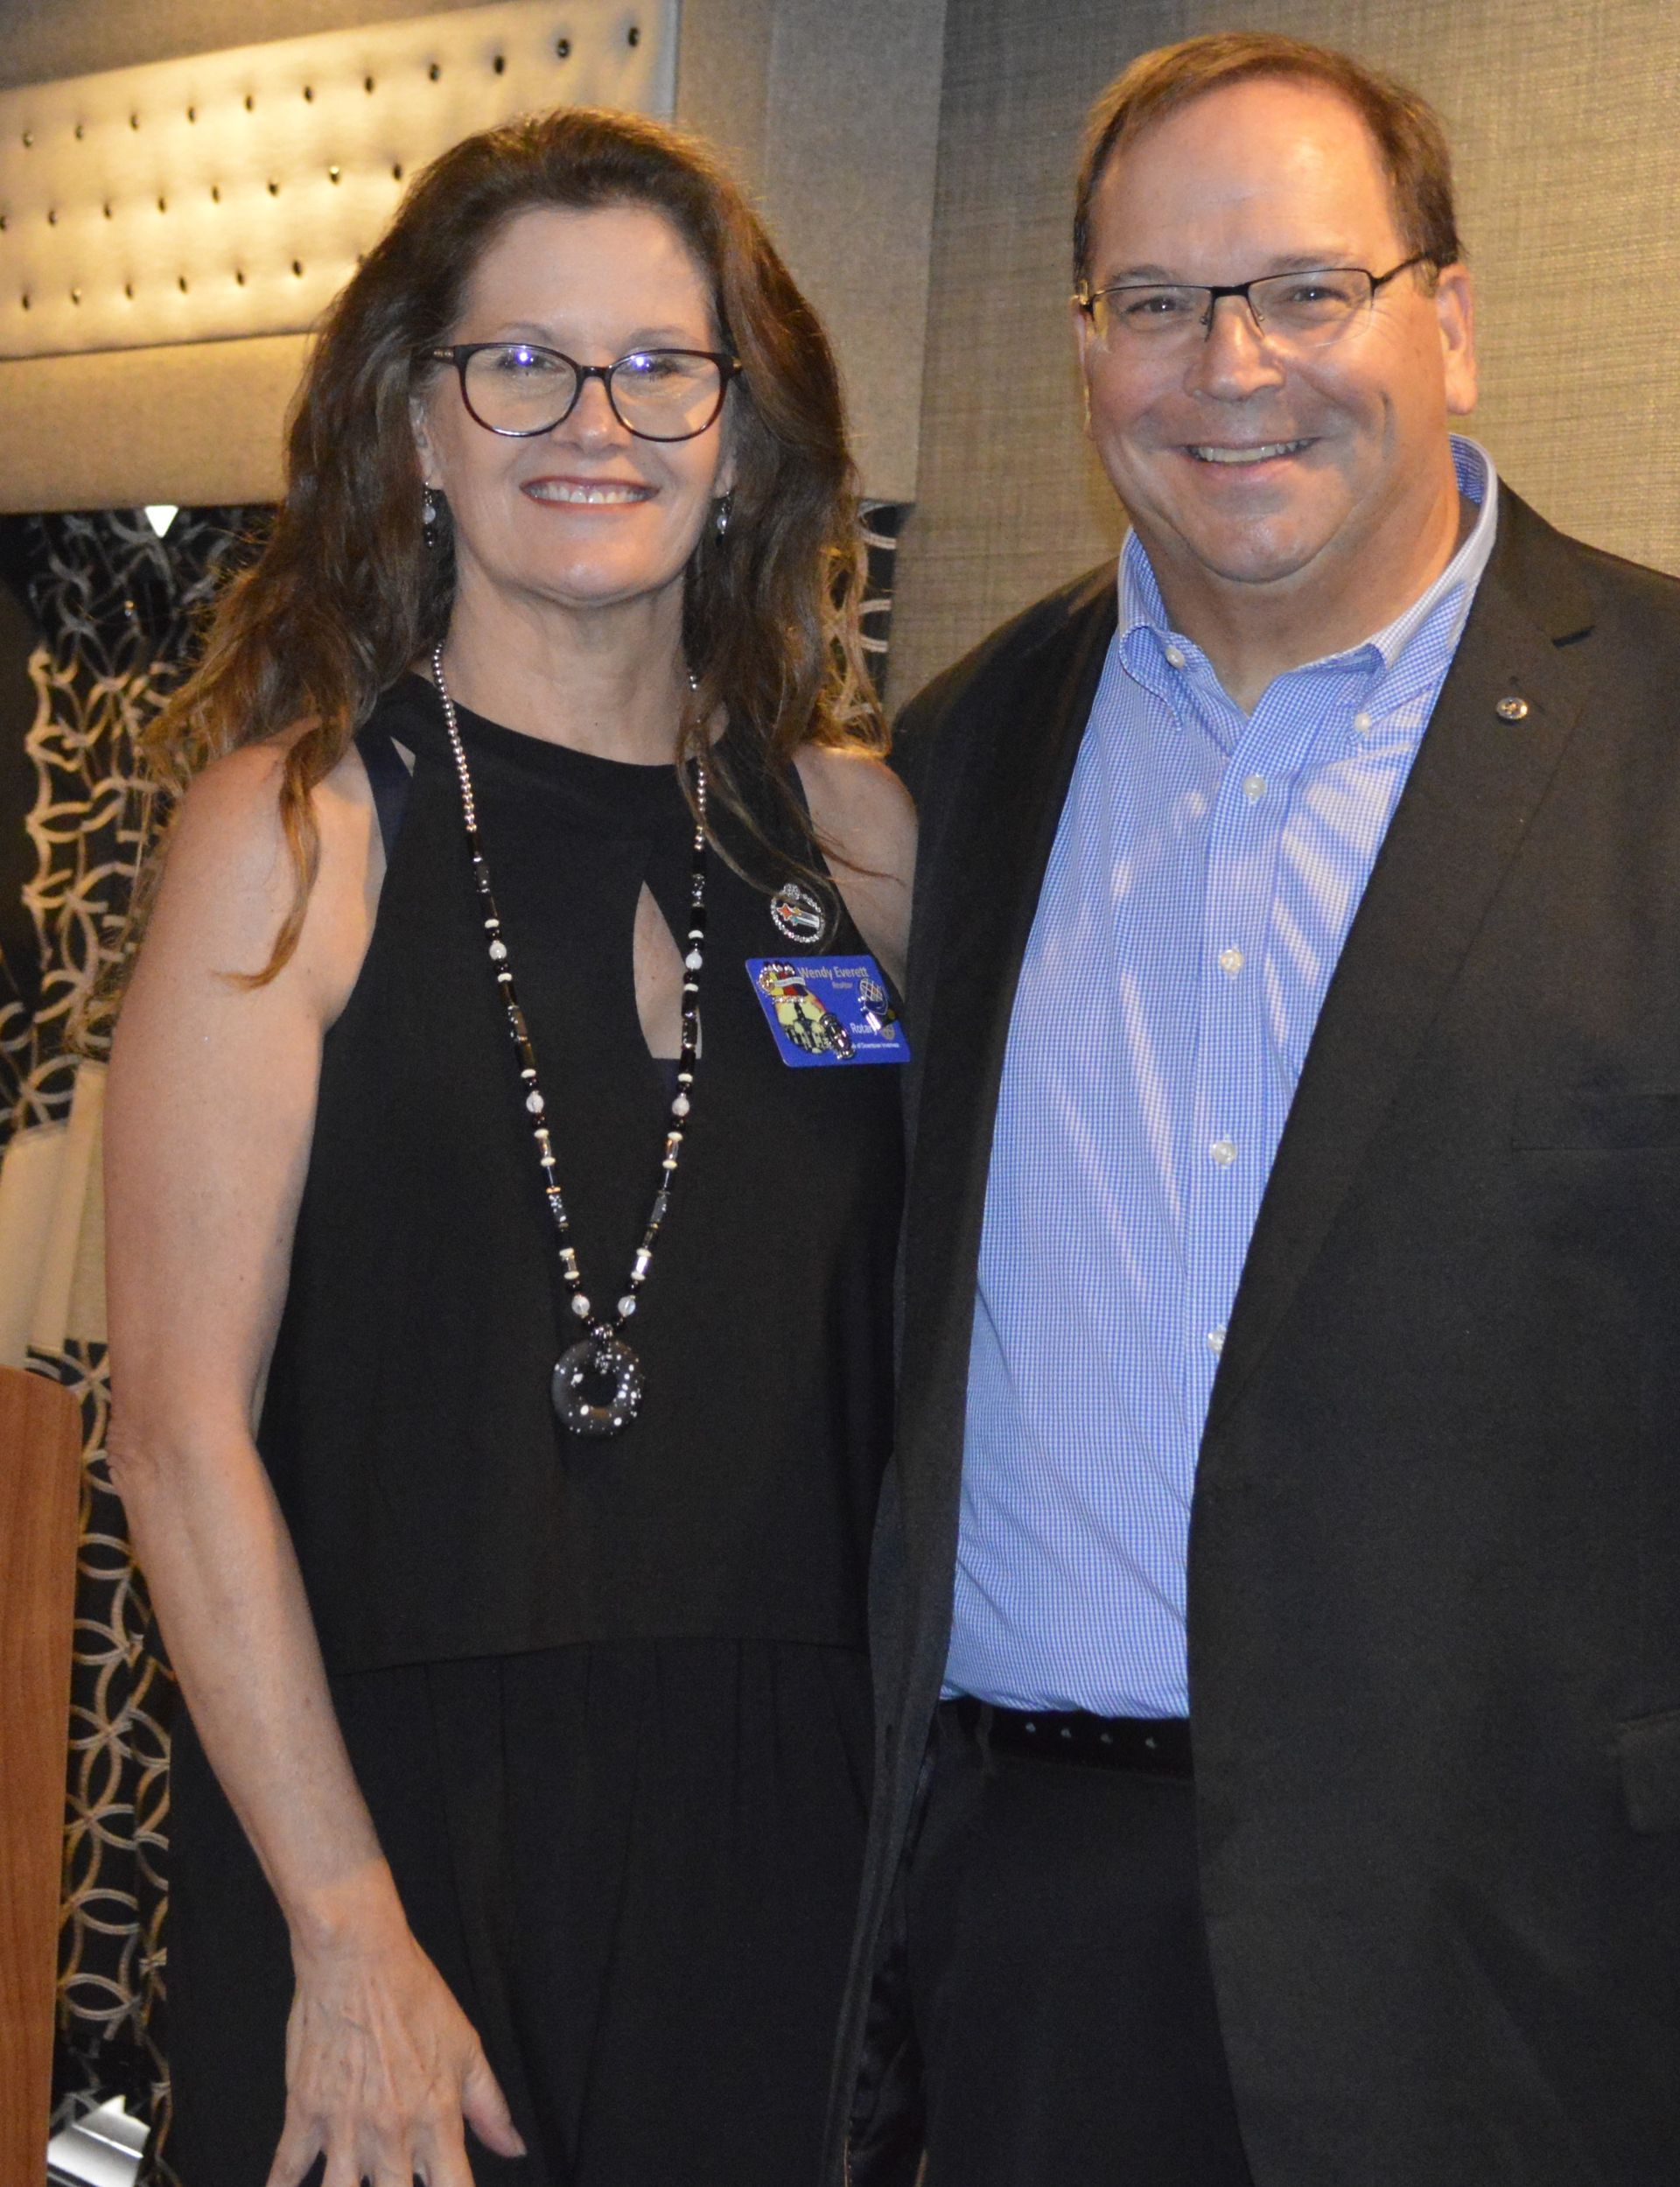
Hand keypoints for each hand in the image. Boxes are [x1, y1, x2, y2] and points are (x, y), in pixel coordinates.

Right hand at [266, 1910, 525, 2186]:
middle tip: (397, 2182)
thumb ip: (490, 2107)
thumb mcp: (466, 2048)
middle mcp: (392, 2132)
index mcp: (437, 2118)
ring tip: (351, 2183)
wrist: (359, 1959)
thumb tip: (512, 2147)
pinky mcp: (304, 2112)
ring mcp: (345, 2127)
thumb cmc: (413, 1995)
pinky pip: (287, 2168)